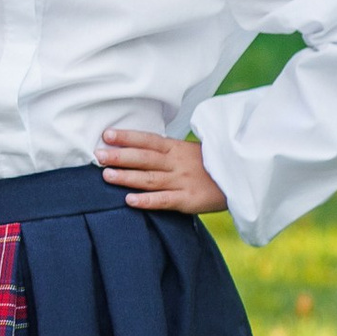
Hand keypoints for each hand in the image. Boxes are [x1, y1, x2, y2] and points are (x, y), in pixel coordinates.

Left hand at [98, 127, 227, 215]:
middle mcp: (176, 163)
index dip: (128, 137)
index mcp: (176, 149)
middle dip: (120, 156)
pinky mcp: (188, 200)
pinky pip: (164, 200)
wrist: (239, 179)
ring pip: (149, 179)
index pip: (148, 140)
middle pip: (144, 158)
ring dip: (126, 177)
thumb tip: (136, 147)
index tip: (107, 134)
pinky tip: (129, 200)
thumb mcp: (188, 151)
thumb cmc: (209, 165)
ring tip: (106, 175)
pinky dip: (146, 201)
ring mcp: (182, 181)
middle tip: (98, 155)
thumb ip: (165, 151)